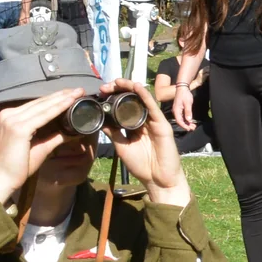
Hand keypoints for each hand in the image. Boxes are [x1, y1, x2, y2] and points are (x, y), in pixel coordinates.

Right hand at [0, 86, 87, 205]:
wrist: (4, 179)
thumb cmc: (20, 165)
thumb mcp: (41, 147)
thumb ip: (55, 137)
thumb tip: (73, 131)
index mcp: (10, 117)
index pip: (37, 104)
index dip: (56, 98)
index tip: (72, 93)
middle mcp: (9, 115)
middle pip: (40, 102)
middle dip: (62, 95)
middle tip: (79, 89)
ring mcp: (12, 120)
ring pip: (43, 106)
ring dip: (62, 99)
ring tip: (78, 93)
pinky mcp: (18, 128)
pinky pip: (43, 116)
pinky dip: (58, 108)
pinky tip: (70, 103)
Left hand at [102, 77, 188, 206]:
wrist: (158, 179)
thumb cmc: (141, 165)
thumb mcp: (121, 147)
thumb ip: (113, 133)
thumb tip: (100, 120)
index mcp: (133, 126)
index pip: (122, 107)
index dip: (112, 98)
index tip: (100, 94)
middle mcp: (144, 121)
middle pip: (131, 100)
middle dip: (118, 90)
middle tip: (105, 86)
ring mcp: (153, 121)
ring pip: (141, 99)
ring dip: (130, 88)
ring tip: (117, 81)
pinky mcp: (162, 124)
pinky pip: (152, 107)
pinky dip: (144, 95)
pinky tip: (136, 87)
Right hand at [169, 80, 196, 130]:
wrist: (183, 88)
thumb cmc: (185, 95)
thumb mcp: (188, 103)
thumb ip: (188, 111)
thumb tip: (189, 120)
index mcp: (176, 110)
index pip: (179, 121)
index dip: (184, 126)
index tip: (189, 129)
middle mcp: (176, 111)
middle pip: (180, 121)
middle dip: (186, 125)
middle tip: (193, 128)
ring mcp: (177, 110)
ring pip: (181, 119)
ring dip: (187, 123)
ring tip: (193, 126)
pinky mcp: (180, 109)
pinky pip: (182, 116)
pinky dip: (186, 119)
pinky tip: (191, 121)